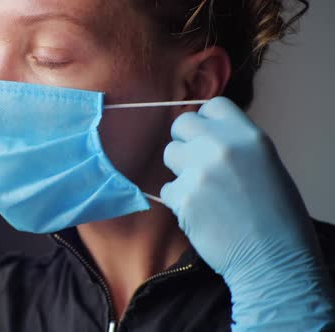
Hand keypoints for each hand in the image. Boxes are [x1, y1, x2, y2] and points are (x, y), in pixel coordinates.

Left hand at [161, 97, 333, 330]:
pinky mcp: (182, 197)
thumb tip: (206, 135)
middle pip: (181, 124)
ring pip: (169, 154)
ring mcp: (199, 171)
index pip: (211, 105)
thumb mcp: (265, 164)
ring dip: (179, 169)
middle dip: (185, 141)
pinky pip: (167, 189)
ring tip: (201, 190)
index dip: (205, 121)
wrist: (273, 258)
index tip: (207, 137)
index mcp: (248, 136)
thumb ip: (235, 145)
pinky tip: (199, 212)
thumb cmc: (276, 215)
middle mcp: (221, 147)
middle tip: (196, 162)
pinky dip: (178, 200)